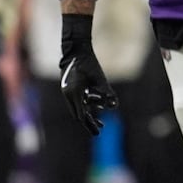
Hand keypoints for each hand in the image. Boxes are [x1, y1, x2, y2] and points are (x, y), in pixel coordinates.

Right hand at [59, 13, 116, 134]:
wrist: (76, 49)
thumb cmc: (89, 63)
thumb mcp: (100, 78)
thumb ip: (107, 92)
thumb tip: (114, 105)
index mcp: (74, 93)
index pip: (80, 115)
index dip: (89, 125)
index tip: (97, 133)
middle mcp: (68, 94)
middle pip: (78, 114)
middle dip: (89, 122)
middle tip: (99, 131)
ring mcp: (68, 91)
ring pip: (78, 107)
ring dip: (89, 114)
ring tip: (101, 122)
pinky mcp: (70, 87)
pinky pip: (78, 100)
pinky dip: (87, 105)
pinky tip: (99, 105)